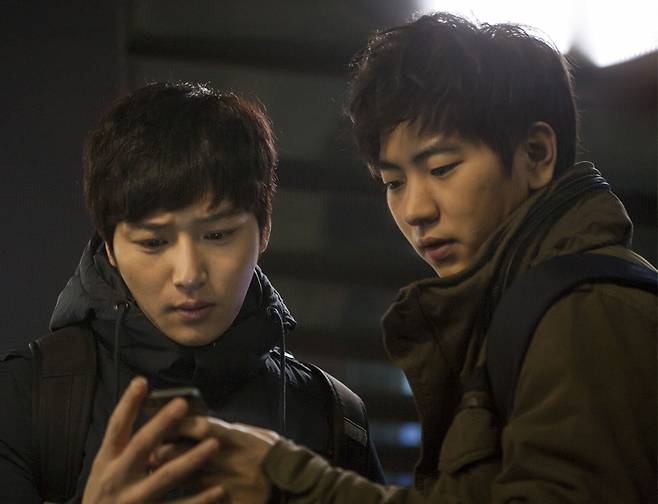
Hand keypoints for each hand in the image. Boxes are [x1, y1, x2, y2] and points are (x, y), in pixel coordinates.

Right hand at [81, 376, 223, 503]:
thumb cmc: (104, 495)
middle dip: (161, 424)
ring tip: (213, 445)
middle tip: (182, 404)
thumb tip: (148, 411)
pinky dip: (199, 500)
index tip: (141, 381)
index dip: (128, 404)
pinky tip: (218, 489)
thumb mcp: (104, 469)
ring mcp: (134, 500)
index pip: (116, 427)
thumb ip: (124, 445)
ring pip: (165, 478)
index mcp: (107, 461)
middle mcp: (118, 478)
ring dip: (191, 460)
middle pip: (141, 446)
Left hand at [150, 417, 279, 503]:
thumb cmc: (273, 455)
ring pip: (181, 478)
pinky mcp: (222, 503)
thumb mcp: (254, 434)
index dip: (176, 421)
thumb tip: (206, 426)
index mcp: (232, 438)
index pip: (195, 425)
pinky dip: (185, 497)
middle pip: (178, 452)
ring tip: (158, 472)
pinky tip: (178, 496)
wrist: (290, 486)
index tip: (163, 420)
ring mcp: (220, 483)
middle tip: (152, 451)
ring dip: (168, 475)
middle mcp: (222, 459)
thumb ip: (229, 430)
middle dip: (161, 451)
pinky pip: (194, 500)